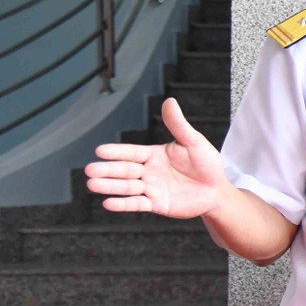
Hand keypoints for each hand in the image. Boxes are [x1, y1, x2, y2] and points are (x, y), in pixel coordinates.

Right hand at [85, 98, 227, 217]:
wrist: (216, 190)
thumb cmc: (206, 163)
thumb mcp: (193, 142)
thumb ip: (178, 125)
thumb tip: (169, 101)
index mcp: (153, 155)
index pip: (131, 152)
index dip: (117, 152)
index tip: (100, 150)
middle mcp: (148, 171)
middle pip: (124, 170)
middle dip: (107, 170)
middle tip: (89, 170)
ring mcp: (151, 188)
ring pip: (127, 187)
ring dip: (110, 186)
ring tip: (92, 184)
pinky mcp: (156, 204)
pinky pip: (137, 204)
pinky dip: (123, 204)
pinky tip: (108, 203)